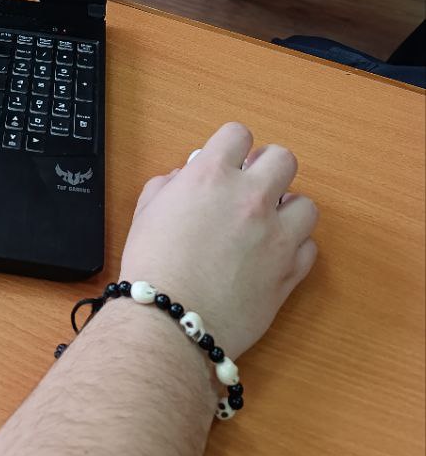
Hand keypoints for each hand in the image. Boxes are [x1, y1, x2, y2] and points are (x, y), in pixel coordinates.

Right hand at [119, 121, 317, 358]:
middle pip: (282, 158)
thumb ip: (168, 186)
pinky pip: (309, 247)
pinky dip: (294, 248)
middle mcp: (250, 197)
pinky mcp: (291, 271)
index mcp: (211, 175)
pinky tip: (273, 256)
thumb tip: (182, 180)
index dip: (231, 146)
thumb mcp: (146, 211)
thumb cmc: (152, 266)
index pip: (238, 134)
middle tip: (253, 187)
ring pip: (306, 203)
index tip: (227, 160)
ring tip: (268, 224)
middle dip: (267, 168)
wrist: (170, 321)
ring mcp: (276, 234)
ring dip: (288, 209)